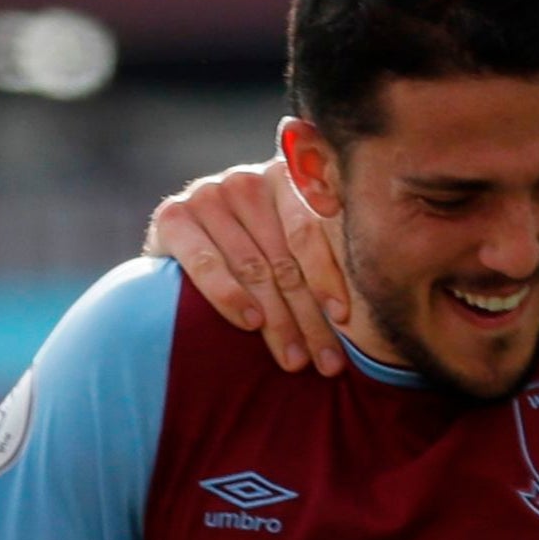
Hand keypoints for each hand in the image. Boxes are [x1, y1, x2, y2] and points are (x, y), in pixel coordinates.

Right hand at [150, 158, 351, 373]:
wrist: (179, 244)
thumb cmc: (248, 252)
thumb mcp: (285, 245)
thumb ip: (318, 251)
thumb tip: (366, 300)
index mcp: (285, 177)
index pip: (309, 231)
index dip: (328, 277)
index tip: (343, 319)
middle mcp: (247, 180)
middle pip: (284, 258)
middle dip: (308, 316)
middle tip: (326, 362)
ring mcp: (208, 195)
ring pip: (253, 267)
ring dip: (277, 320)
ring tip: (294, 359)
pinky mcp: (172, 216)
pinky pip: (206, 262)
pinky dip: (230, 295)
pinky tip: (251, 323)